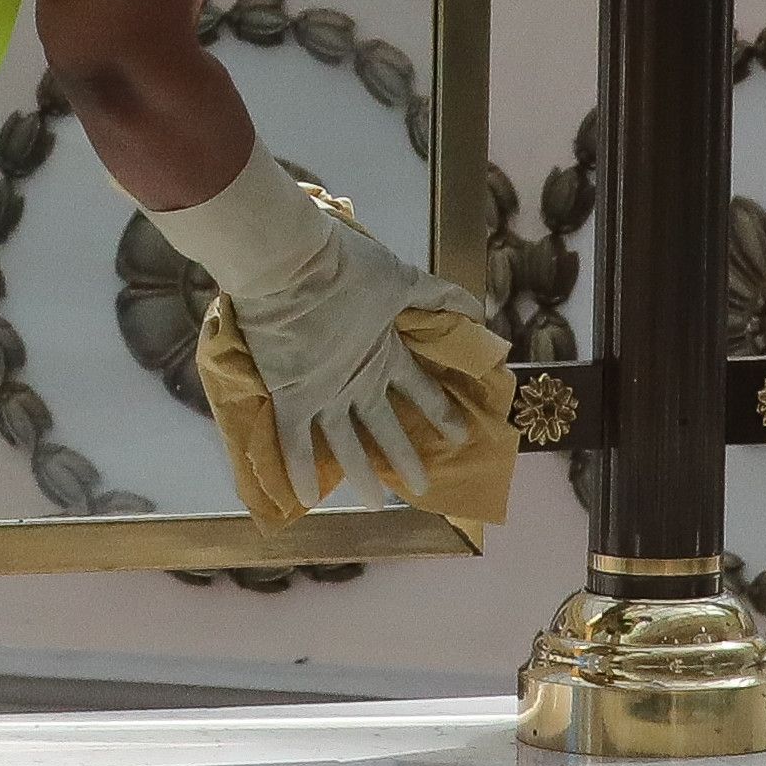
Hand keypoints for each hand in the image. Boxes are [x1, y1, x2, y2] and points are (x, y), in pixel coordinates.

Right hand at [154, 151, 483, 510]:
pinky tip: (306, 497)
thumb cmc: (343, 264)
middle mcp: (360, 383)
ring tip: (373, 503)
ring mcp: (326, 395)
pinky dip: (299, 470)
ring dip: (361, 475)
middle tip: (423, 487)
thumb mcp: (397, 276)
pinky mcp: (291, 397)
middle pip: (388, 428)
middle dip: (407, 458)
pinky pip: (293, 443)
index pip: (423, 392)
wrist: (289, 263)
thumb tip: (475, 305)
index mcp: (386, 353)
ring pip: (346, 445)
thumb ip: (434, 293)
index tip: (460, 436)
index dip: (442, 413)